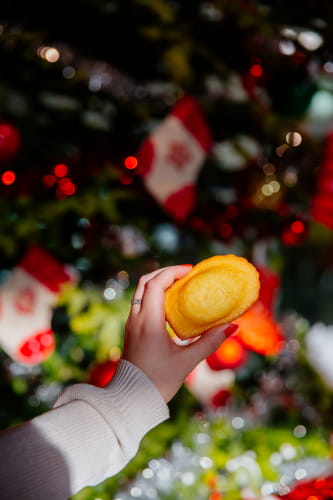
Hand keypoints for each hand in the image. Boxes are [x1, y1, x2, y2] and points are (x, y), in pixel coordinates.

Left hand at [122, 265, 235, 402]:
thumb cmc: (158, 381)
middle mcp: (136, 318)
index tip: (191, 271)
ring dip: (159, 283)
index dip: (172, 272)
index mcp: (148, 322)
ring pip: (141, 291)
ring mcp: (131, 323)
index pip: (156, 284)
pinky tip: (171, 305)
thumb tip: (232, 327)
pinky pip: (141, 302)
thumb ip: (210, 342)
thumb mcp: (187, 362)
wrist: (130, 399)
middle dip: (166, 273)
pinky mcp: (131, 330)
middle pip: (146, 281)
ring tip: (181, 286)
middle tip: (186, 274)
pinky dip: (155, 295)